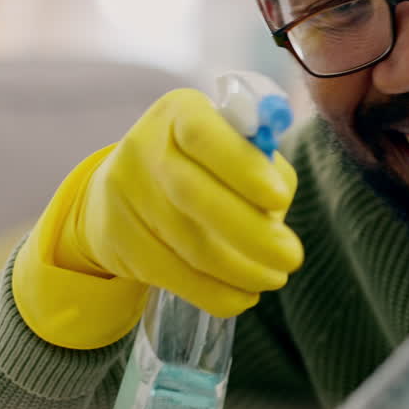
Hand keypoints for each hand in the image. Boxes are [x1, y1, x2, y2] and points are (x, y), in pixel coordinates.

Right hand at [14, 89, 303, 348]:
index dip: (244, 168)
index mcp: (178, 112)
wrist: (123, 192)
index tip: (281, 200)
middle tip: (291, 257)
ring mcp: (124, 195)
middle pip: (193, 194)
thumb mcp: (229, 145)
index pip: (205, 135)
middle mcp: (143, 147)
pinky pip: (172, 275)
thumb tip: (277, 206)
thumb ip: (260, 163)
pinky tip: (243, 295)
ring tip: (274, 278)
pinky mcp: (117, 241)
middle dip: (251, 232)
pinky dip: (214, 292)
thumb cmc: (200, 164)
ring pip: (186, 242)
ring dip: (240, 269)